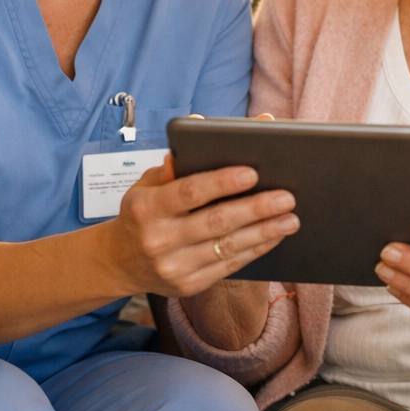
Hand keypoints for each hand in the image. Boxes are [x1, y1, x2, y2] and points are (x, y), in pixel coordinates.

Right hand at [108, 155, 299, 296]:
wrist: (119, 262)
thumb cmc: (142, 213)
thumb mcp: (145, 185)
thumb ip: (174, 163)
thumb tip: (201, 124)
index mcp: (147, 208)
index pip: (189, 192)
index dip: (221, 182)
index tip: (252, 172)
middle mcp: (158, 239)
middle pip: (216, 222)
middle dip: (255, 208)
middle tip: (286, 196)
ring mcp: (174, 267)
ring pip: (228, 247)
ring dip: (264, 232)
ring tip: (291, 218)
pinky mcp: (189, 286)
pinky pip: (229, 266)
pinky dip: (256, 249)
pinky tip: (274, 236)